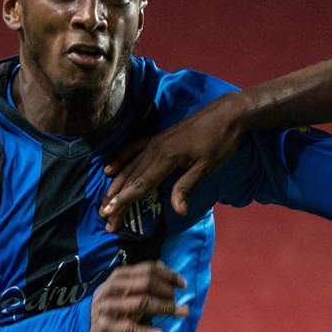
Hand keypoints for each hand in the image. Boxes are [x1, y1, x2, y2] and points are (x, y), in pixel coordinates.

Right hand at [89, 261, 188, 331]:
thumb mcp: (126, 289)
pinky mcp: (104, 327)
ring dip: (165, 308)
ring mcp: (106, 307)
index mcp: (119, 276)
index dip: (168, 275)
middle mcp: (112, 288)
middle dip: (168, 291)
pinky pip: (129, 329)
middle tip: (180, 302)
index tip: (183, 284)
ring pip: (141, 303)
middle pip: (146, 284)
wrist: (84, 327)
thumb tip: (167, 270)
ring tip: (182, 313)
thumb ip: (143, 280)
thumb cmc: (113, 306)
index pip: (147, 269)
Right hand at [100, 93, 247, 230]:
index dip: (124, 200)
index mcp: (166, 158)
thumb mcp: (207, 167)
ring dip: (116, 184)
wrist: (227, 114)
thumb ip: (187, 187)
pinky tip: (110, 169)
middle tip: (105, 217)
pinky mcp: (158, 137)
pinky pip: (134, 148)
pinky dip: (120, 159)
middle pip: (131, 178)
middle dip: (116, 199)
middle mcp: (155, 149)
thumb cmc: (220, 142)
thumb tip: (178, 211)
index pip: (140, 184)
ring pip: (130, 166)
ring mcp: (155, 142)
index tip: (109, 213)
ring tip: (104, 200)